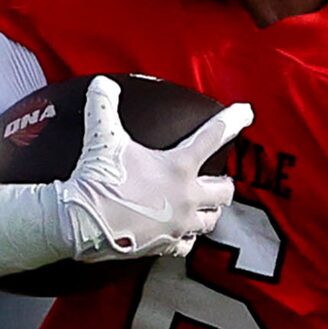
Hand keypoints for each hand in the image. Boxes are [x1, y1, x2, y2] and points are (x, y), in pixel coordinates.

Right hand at [57, 75, 247, 262]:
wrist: (80, 222)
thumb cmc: (97, 178)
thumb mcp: (102, 137)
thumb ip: (104, 106)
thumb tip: (101, 83)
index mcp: (179, 166)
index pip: (213, 136)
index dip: (233, 120)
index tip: (247, 112)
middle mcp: (187, 197)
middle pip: (225, 191)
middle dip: (223, 185)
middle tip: (217, 181)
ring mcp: (179, 224)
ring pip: (211, 220)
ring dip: (210, 212)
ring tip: (203, 207)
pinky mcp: (165, 245)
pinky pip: (187, 244)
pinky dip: (186, 238)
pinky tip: (181, 233)